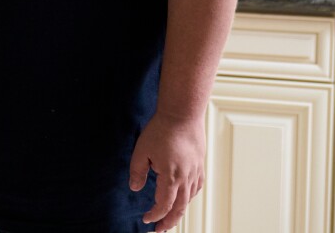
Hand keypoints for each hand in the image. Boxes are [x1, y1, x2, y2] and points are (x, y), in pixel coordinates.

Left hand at [128, 112, 205, 231]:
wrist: (182, 113)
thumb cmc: (161, 130)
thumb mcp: (141, 150)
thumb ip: (137, 171)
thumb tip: (135, 188)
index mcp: (170, 177)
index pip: (164, 205)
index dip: (155, 215)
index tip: (147, 219)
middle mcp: (185, 178)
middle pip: (180, 208)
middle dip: (169, 221)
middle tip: (161, 229)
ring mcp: (195, 171)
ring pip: (189, 199)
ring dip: (180, 211)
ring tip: (171, 217)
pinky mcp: (199, 164)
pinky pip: (197, 187)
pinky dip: (190, 196)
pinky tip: (185, 197)